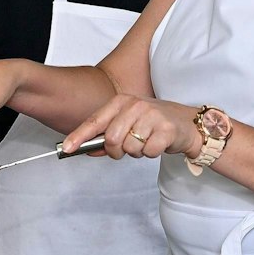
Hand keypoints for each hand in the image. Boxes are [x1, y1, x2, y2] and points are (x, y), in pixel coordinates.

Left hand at [62, 95, 198, 159]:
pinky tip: (157, 143)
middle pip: (111, 139)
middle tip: (126, 149)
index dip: (79, 136)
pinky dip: (150, 153)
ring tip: (146, 141)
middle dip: (116, 151)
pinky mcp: (166, 129)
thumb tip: (86, 149)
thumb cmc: (153, 124)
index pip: (95, 121)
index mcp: (121, 101)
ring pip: (130, 148)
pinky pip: (147, 152)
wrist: (186, 123)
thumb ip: (106, 136)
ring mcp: (152, 115)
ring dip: (136, 152)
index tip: (67, 148)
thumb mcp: (128, 124)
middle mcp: (135, 105)